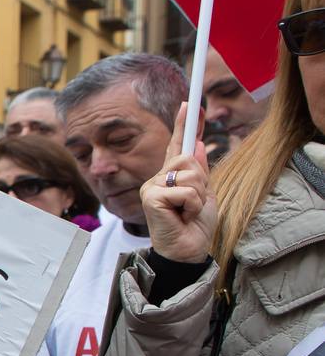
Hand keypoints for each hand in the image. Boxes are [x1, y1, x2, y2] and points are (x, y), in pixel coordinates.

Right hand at [141, 103, 217, 263]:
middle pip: (188, 158)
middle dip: (200, 181)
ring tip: (188, 213)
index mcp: (169, 177)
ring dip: (198, 196)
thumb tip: (198, 145)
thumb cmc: (194, 227)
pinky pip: (184, 190)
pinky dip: (192, 205)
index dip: (184, 125)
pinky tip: (182, 217)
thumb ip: (200, 171)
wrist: (187, 251)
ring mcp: (151, 188)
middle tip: (193, 204)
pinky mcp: (150, 198)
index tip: (190, 103)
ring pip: (189, 174)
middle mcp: (156, 179)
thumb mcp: (204, 194)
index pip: (177, 146)